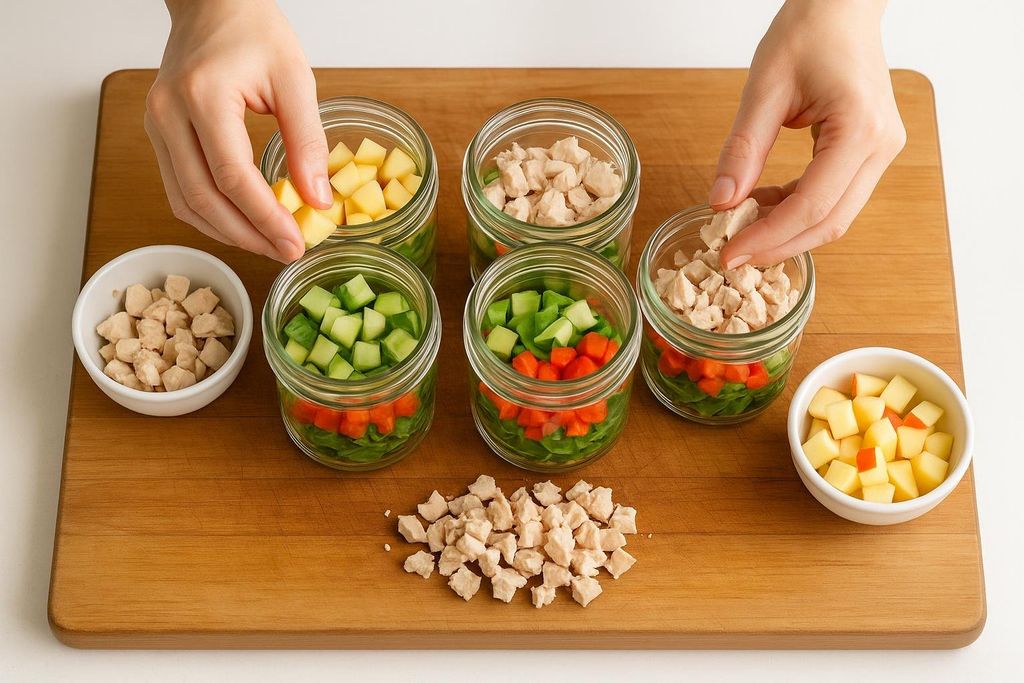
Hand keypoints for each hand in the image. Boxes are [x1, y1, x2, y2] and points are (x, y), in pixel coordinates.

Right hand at [145, 0, 329, 262]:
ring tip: (268, 244)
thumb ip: (308, 141)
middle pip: (203, 198)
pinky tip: (243, 225)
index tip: (296, 242)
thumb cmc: (254, 31)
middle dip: (248, 235)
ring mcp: (156, 125)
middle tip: (286, 252)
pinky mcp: (159, 133)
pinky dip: (210, 215)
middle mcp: (168, 114)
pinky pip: (179, 189)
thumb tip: (317, 200)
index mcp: (203, 97)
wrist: (214, 4)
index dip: (265, 218)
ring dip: (227, 232)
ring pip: (184, 202)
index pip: (233, 177)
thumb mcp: (295, 80)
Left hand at [711, 0, 905, 269]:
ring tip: (741, 228)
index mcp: (860, 128)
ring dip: (787, 231)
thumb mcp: (764, 87)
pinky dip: (796, 209)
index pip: (811, 205)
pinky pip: (835, 197)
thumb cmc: (809, 31)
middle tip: (731, 256)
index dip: (768, 236)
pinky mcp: (871, 152)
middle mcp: (882, 146)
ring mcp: (882, 151)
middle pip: (829, 222)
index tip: (729, 253)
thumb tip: (719, 201)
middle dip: (778, 246)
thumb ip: (743, 148)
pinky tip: (761, 204)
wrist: (841, 7)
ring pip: (835, 216)